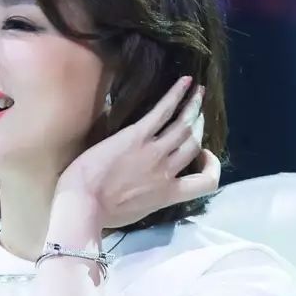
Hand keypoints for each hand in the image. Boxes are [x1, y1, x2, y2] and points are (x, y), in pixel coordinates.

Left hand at [56, 77, 219, 228]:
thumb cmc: (101, 215)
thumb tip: (149, 192)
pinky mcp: (136, 136)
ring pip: (185, 125)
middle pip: (194, 144)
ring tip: (198, 93)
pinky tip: (185, 81)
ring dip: (194, 106)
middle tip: (198, 112)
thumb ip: (149, 200)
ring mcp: (154, 152)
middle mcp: (167, 171)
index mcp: (168, 195)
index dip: (212, 167)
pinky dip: (176, 94)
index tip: (204, 156)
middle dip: (200, 126)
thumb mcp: (135, 214)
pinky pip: (163, 111)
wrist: (83, 205)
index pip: (206, 183)